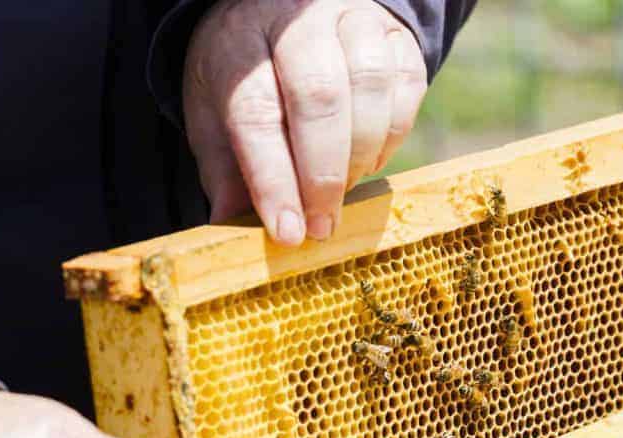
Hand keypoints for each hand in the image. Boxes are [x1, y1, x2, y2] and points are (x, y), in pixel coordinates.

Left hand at [184, 0, 427, 244]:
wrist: (292, 15)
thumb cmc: (249, 78)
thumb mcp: (216, 114)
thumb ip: (225, 169)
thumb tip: (232, 226)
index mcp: (239, 44)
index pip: (256, 112)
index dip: (274, 179)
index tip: (287, 231)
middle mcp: (296, 22)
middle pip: (318, 96)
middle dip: (323, 175)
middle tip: (322, 225)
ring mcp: (351, 20)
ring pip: (369, 88)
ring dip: (360, 156)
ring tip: (343, 191)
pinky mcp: (394, 34)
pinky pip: (406, 87)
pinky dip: (391, 137)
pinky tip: (369, 159)